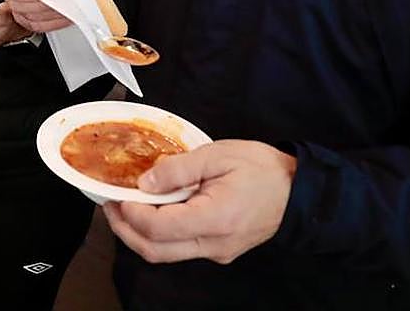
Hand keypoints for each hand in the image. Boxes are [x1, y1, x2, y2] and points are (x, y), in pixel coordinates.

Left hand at [103, 140, 296, 264]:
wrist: (300, 191)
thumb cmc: (262, 168)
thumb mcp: (218, 154)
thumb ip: (179, 168)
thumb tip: (145, 182)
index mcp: (215, 219)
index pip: (159, 228)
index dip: (132, 214)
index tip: (117, 194)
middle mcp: (214, 244)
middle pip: (156, 251)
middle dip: (125, 230)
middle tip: (109, 206)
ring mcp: (217, 252)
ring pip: (166, 254)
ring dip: (139, 234)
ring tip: (125, 207)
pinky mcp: (220, 250)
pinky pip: (181, 249)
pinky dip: (159, 234)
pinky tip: (154, 211)